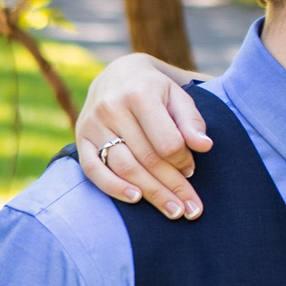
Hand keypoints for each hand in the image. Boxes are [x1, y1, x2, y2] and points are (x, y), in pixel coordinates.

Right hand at [75, 53, 212, 218]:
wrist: (118, 74)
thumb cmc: (156, 90)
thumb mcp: (179, 96)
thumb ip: (192, 120)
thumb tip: (204, 146)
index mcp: (141, 94)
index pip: (167, 142)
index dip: (183, 161)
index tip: (192, 170)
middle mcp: (113, 107)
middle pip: (147, 159)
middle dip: (173, 187)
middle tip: (192, 210)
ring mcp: (93, 123)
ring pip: (125, 168)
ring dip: (152, 193)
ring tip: (174, 211)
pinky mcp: (81, 138)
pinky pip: (93, 169)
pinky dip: (114, 187)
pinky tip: (136, 199)